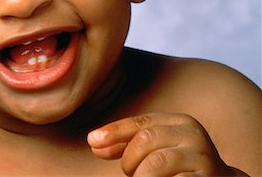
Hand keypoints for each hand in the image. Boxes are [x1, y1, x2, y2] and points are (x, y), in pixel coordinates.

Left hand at [87, 113, 246, 176]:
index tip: (92, 141)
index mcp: (179, 122)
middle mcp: (192, 134)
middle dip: (129, 160)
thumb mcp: (157, 148)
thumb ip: (128, 144)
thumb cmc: (180, 166)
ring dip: (141, 175)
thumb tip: (94, 142)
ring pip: (155, 163)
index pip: (141, 123)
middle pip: (144, 140)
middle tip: (131, 173)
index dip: (114, 132)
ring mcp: (201, 156)